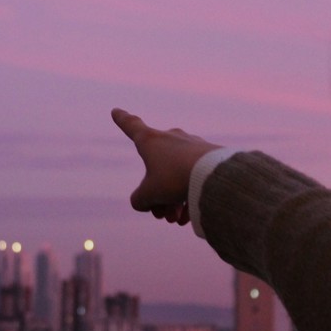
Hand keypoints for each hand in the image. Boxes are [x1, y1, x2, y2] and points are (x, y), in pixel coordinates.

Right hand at [111, 108, 221, 224]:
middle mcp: (171, 138)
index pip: (131, 126)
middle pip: (156, 167)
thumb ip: (140, 199)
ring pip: (176, 175)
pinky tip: (188, 217)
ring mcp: (192, 146)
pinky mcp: (209, 156)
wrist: (214, 175)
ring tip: (175, 220)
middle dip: (156, 194)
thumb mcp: (149, 194)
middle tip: (160, 215)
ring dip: (172, 200)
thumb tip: (146, 202)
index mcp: (151, 140)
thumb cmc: (175, 180)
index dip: (122, 120)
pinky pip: (193, 177)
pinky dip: (188, 197)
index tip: (116, 111)